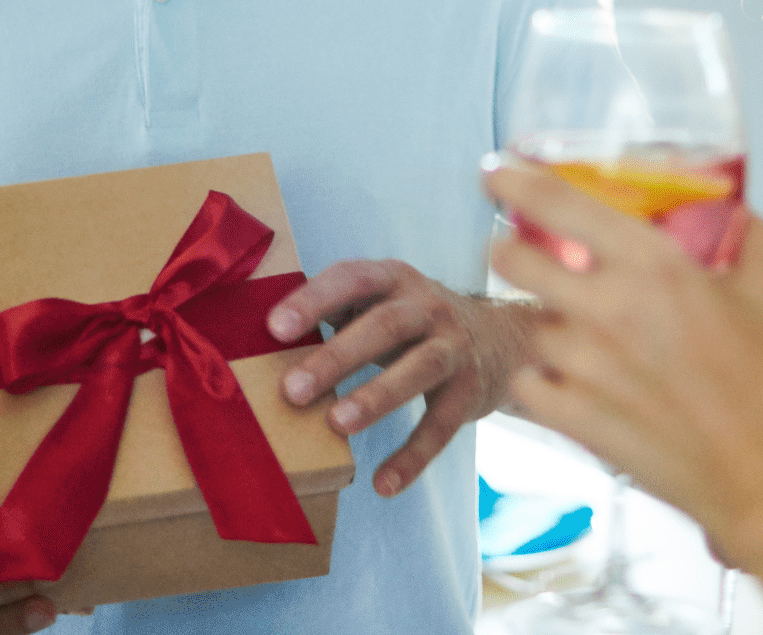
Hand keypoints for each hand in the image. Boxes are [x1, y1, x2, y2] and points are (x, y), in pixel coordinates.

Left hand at [267, 259, 532, 497]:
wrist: (500, 339)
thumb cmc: (411, 322)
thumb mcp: (381, 302)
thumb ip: (335, 313)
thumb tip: (261, 346)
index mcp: (393, 278)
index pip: (352, 280)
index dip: (313, 300)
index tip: (274, 328)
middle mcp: (428, 306)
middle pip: (384, 326)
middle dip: (336, 358)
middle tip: (291, 391)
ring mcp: (453, 347)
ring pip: (417, 369)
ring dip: (376, 397)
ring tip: (337, 424)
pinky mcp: (471, 391)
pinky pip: (442, 426)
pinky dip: (413, 457)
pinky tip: (383, 485)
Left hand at [481, 160, 762, 563]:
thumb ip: (746, 244)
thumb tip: (739, 217)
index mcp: (652, 266)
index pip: (558, 205)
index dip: (516, 183)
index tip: (497, 175)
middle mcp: (608, 308)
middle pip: (515, 262)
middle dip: (512, 253)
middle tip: (523, 255)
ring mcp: (584, 366)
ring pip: (530, 325)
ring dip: (546, 323)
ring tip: (580, 336)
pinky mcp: (575, 418)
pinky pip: (530, 384)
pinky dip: (542, 379)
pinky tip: (571, 381)